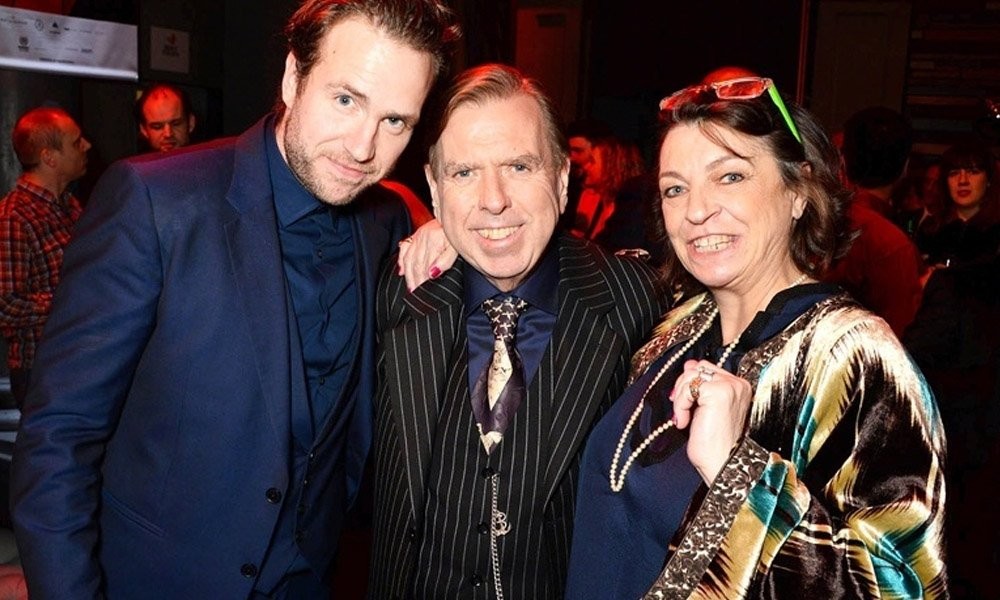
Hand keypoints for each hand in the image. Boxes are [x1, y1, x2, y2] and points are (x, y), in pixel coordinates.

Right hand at [397, 219, 456, 290]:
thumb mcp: (457, 248)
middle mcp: (424, 237)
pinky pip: (405, 248)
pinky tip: (402, 271)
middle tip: (415, 294)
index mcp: (434, 240)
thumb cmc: (459, 235)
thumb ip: (446, 261)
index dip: (422, 282)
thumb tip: (432, 273)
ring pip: (408, 258)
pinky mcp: (417, 234)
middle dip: (414, 281)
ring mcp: (419, 235)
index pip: (424, 267)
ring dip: (408, 274)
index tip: (423, 293)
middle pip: (415, 264)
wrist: (459, 216)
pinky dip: (402, 260)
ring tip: (410, 287)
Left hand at [671, 359, 752, 483]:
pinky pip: (688, 388)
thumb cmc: (715, 444)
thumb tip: (688, 365)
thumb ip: (699, 387)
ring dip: (681, 398)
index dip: (690, 383)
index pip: (707, 368)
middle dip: (684, 387)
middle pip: (698, 367)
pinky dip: (680, 405)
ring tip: (684, 418)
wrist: (722, 465)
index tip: (683, 402)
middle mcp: (737, 384)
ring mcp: (729, 386)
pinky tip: (684, 422)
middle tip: (681, 410)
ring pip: (691, 375)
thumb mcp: (705, 409)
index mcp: (738, 387)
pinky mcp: (718, 392)